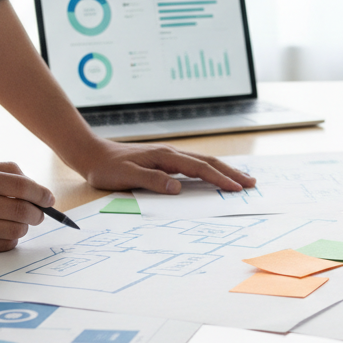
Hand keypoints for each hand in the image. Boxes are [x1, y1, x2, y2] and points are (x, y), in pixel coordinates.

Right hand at [0, 163, 52, 253]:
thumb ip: (3, 172)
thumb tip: (36, 187)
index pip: (20, 186)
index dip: (41, 193)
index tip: (49, 198)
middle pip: (22, 211)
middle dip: (38, 213)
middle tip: (39, 212)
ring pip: (15, 230)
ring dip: (25, 227)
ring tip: (20, 221)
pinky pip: (2, 245)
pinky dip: (10, 238)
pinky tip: (4, 231)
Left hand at [73, 140, 256, 194]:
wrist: (91, 153)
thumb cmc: (106, 167)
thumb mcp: (126, 176)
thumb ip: (153, 181)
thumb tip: (177, 188)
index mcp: (165, 157)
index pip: (200, 169)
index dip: (220, 179)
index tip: (237, 189)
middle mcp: (171, 154)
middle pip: (209, 162)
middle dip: (231, 173)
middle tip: (251, 184)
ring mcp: (169, 156)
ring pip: (204, 162)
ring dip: (224, 170)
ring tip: (241, 179)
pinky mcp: (165, 160)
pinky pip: (194, 165)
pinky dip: (210, 170)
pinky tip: (215, 175)